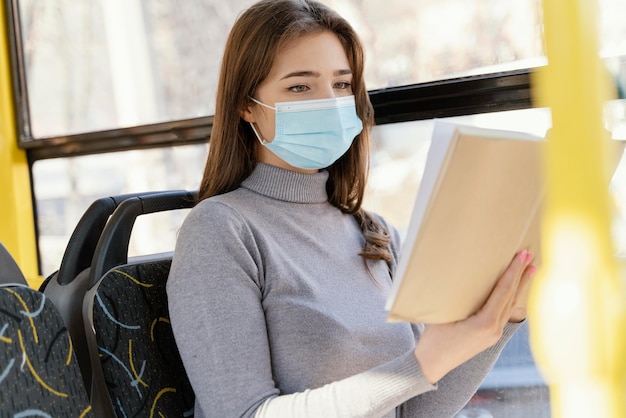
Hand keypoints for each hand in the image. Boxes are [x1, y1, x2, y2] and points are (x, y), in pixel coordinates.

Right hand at [413, 250, 535, 383]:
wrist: (431, 365)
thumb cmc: (434, 339)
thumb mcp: (444, 314)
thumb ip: (460, 298)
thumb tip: (467, 276)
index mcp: (485, 323)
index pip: (503, 291)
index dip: (513, 272)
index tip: (521, 255)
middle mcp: (494, 329)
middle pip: (512, 297)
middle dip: (521, 275)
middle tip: (530, 255)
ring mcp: (494, 334)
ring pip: (511, 305)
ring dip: (520, 286)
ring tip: (531, 270)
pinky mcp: (489, 337)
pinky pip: (504, 313)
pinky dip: (511, 299)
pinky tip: (515, 293)